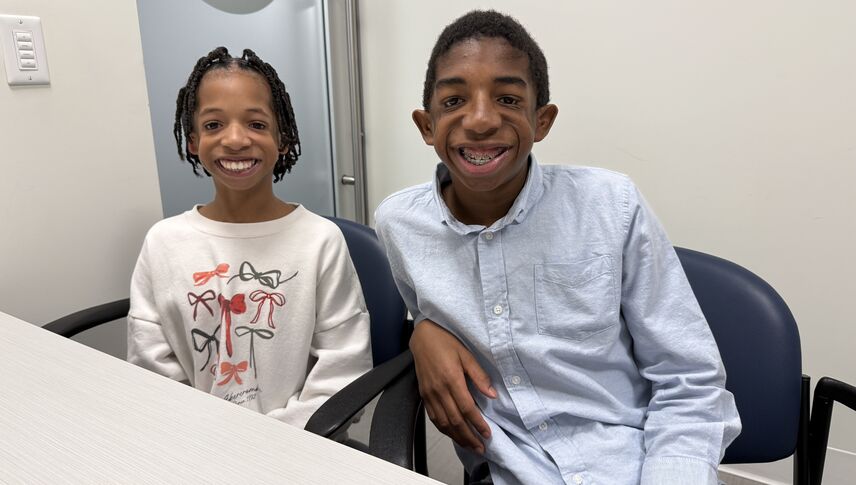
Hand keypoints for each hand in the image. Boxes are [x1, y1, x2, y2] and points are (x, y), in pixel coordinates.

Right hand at [410, 319, 495, 453]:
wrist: (422, 336)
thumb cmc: (446, 341)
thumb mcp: (466, 354)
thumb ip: (479, 375)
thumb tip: (492, 394)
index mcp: (451, 379)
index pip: (467, 408)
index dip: (478, 423)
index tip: (487, 433)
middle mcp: (439, 390)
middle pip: (455, 420)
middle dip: (469, 437)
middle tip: (480, 447)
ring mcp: (429, 394)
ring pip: (443, 422)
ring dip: (457, 437)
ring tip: (469, 445)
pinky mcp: (424, 395)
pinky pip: (433, 417)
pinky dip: (443, 429)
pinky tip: (452, 434)